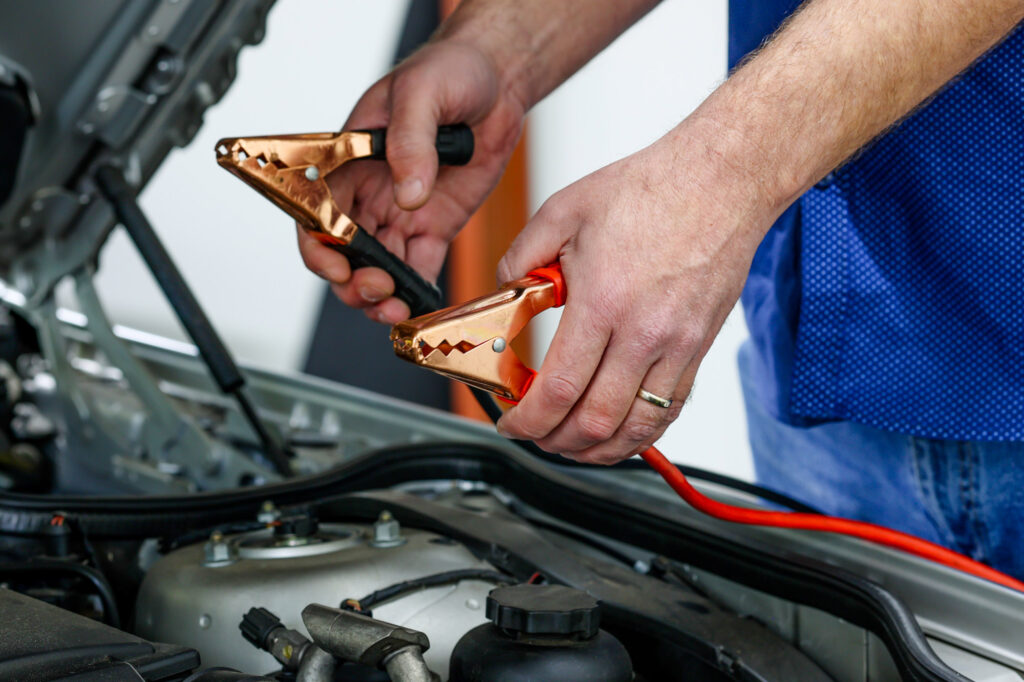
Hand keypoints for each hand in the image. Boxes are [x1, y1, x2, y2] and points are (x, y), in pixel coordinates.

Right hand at [298, 40, 525, 322]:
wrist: (497, 81)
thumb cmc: (448, 72)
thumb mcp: (421, 94)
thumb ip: (410, 142)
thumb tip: (408, 193)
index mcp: (348, 160)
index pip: (315, 212)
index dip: (318, 246)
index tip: (337, 266)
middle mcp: (369, 192)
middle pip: (344, 252)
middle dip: (351, 280)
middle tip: (377, 289)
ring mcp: (402, 212)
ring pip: (377, 267)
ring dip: (381, 295)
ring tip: (397, 309)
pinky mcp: (434, 225)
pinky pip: (419, 266)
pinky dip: (416, 290)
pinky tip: (420, 304)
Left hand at [494, 118, 779, 463]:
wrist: (721, 180)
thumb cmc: (650, 190)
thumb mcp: (563, 211)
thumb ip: (522, 258)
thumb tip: (505, 294)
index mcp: (603, 302)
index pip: (559, 389)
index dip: (528, 421)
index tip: (511, 423)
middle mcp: (644, 332)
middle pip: (596, 422)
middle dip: (555, 443)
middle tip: (535, 435)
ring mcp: (678, 345)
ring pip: (637, 429)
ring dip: (598, 450)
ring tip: (571, 444)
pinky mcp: (700, 347)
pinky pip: (670, 410)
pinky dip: (640, 434)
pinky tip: (618, 431)